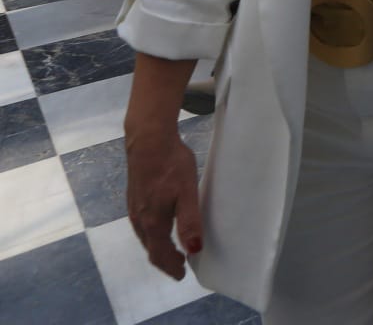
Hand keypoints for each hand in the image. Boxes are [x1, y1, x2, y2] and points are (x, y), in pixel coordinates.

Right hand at [125, 127, 202, 278]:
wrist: (148, 140)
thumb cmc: (171, 165)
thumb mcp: (187, 192)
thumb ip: (190, 221)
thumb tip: (194, 249)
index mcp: (152, 221)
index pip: (159, 254)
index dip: (170, 266)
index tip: (182, 274)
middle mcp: (139, 219)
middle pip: (151, 248)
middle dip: (165, 260)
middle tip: (180, 266)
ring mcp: (134, 208)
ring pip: (145, 237)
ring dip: (158, 248)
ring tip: (174, 250)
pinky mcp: (134, 198)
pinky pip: (142, 226)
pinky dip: (153, 235)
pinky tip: (161, 227)